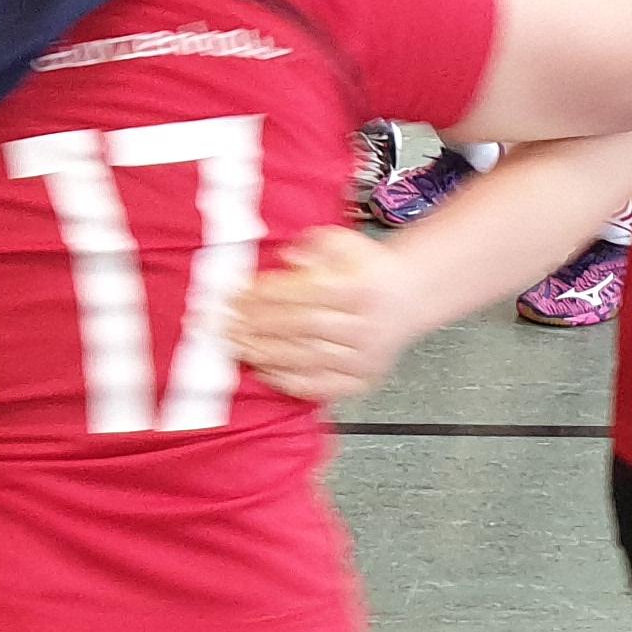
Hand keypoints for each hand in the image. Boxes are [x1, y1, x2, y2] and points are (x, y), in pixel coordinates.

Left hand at [225, 227, 414, 404]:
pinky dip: (288, 381)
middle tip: (224, 323)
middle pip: (302, 327)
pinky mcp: (361, 380)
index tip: (236, 296)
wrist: (408, 298)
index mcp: (361, 288)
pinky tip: (263, 370)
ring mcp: (364, 357)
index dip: (266, 295)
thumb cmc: (369, 271)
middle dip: (257, 325)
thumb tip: (288, 258)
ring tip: (235, 346)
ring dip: (265, 353)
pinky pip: (320, 387)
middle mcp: (365, 325)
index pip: (305, 292)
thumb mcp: (346, 244)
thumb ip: (316, 246)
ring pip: (307, 358)